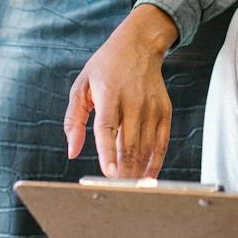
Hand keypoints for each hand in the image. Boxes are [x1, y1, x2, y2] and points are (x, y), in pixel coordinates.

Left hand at [61, 5, 178, 177]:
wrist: (139, 45)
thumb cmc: (105, 67)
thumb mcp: (81, 86)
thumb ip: (74, 120)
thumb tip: (72, 152)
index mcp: (109, 93)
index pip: (108, 128)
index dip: (108, 152)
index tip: (109, 174)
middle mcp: (133, 100)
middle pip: (130, 143)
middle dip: (124, 170)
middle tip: (116, 191)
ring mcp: (152, 106)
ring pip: (146, 147)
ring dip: (138, 170)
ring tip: (129, 188)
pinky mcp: (165, 110)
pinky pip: (162, 142)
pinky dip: (155, 162)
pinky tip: (147, 175)